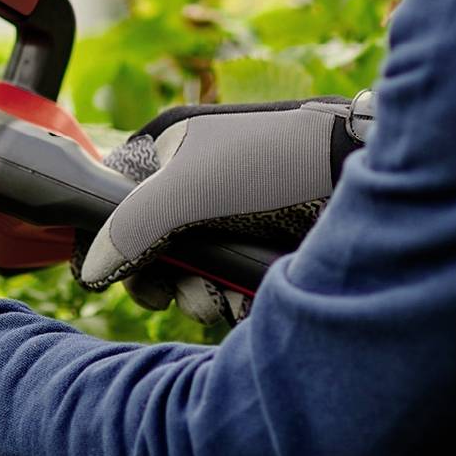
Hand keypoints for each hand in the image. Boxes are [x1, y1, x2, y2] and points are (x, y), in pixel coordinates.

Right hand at [81, 93, 374, 325]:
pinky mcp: (263, 245)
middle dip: (167, 280)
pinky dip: (236, 300)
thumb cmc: (276, 161)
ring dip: (203, 296)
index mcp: (167, 151)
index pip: (114, 203)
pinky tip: (249, 303)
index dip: (113, 245)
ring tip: (224, 297)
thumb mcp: (188, 190)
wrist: (365, 169)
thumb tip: (91, 271)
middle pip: (153, 249)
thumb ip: (130, 229)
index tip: (128, 277)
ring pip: (193, 274)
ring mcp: (230, 216)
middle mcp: (194, 184)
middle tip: (180, 293)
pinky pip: (231, 283)